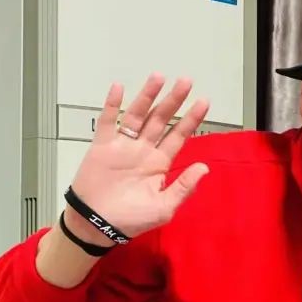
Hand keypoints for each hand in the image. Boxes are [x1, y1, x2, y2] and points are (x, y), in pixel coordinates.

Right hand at [66, 74, 210, 243]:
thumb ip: (183, 186)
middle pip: (161, 120)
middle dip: (174, 101)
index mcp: (160, 164)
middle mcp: (143, 150)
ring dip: (147, 96)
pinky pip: (108, 121)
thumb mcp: (164, 207)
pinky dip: (112, 105)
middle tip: (186, 81)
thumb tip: (204, 168)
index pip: (179, 136)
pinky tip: (119, 88)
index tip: (204, 102)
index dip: (191, 120)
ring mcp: (123, 146)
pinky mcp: (102, 146)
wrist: (97, 224)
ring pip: (137, 115)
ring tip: (159, 77)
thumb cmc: (132, 219)